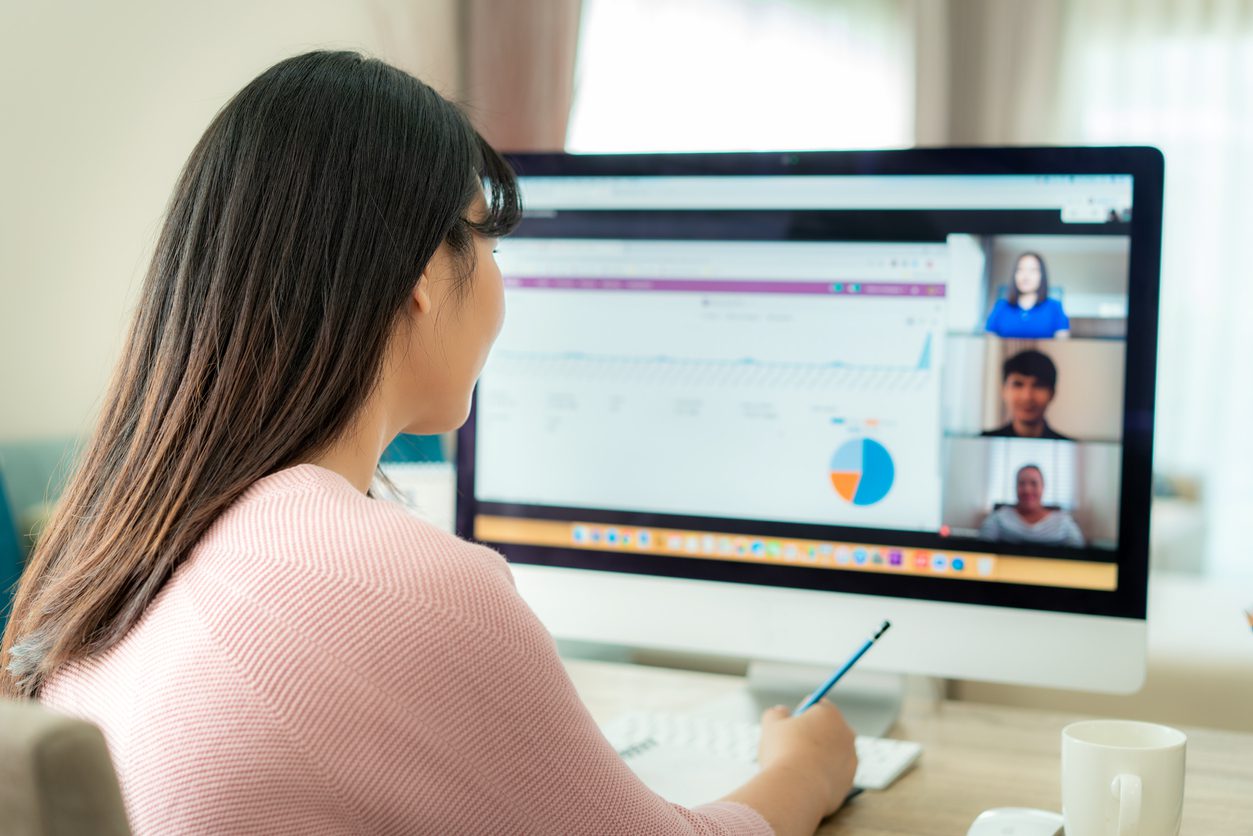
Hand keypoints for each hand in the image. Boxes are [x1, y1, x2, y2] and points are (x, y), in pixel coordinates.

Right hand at [757, 700, 856, 816]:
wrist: (796, 790)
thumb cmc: (783, 753)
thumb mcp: (771, 725)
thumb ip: (776, 713)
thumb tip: (781, 712)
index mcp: (830, 714)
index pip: (819, 705)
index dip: (803, 713)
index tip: (792, 722)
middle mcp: (846, 734)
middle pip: (828, 729)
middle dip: (813, 735)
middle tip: (792, 745)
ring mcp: (851, 759)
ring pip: (832, 753)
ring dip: (819, 756)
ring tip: (797, 766)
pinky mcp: (849, 782)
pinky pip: (833, 775)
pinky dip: (821, 776)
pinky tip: (805, 781)